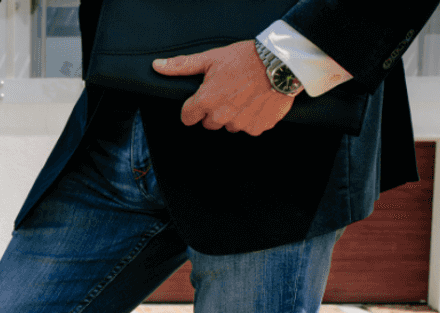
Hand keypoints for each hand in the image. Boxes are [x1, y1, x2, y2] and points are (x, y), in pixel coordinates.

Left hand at [152, 40, 296, 135]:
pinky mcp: (258, 127)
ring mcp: (240, 124)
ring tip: (245, 95)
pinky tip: (257, 102)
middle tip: (229, 92)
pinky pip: (250, 128)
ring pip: (230, 125)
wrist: (281, 62)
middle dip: (215, 111)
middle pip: (209, 123)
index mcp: (205, 101)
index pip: (188, 118)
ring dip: (234, 115)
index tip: (202, 100)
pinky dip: (253, 118)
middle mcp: (221, 116)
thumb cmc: (246, 58)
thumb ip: (183, 66)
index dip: (193, 108)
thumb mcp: (211, 58)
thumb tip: (158, 66)